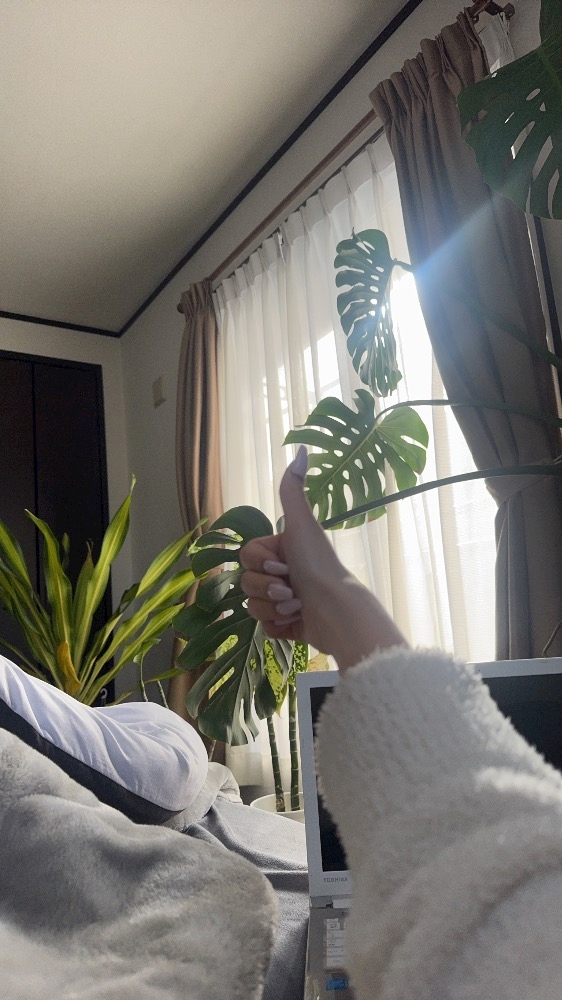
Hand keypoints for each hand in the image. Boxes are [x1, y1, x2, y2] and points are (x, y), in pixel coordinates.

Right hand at [240, 447, 407, 671]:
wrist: (335, 610)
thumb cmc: (319, 564)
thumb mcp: (302, 524)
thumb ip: (293, 490)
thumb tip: (301, 449)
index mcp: (282, 550)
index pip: (247, 557)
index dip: (261, 565)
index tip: (283, 565)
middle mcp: (281, 574)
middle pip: (246, 582)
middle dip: (267, 589)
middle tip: (291, 590)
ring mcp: (282, 601)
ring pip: (252, 606)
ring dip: (273, 607)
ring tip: (296, 606)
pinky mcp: (285, 625)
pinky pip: (262, 626)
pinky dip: (277, 624)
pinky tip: (295, 621)